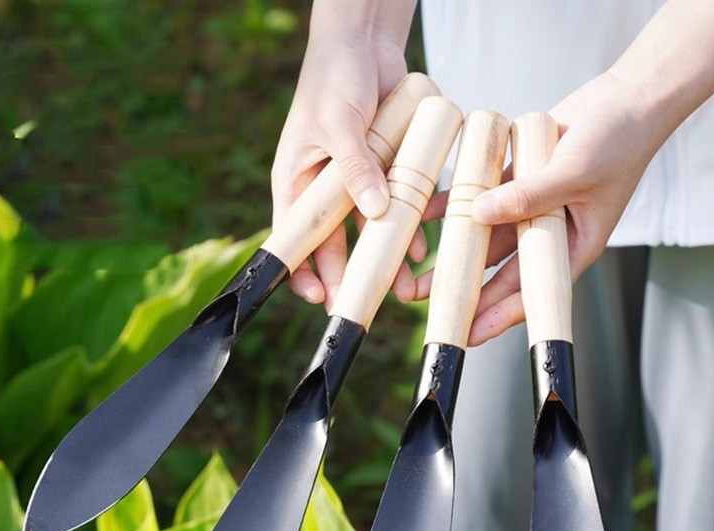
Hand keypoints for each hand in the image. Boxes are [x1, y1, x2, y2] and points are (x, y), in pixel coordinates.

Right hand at [271, 31, 426, 307]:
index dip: (303, 270)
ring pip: (368, 233)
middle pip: (334, 245)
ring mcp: (355, 183)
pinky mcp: (384, 172)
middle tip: (367, 305)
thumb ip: (356, 167)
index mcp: (297, 181)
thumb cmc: (334, 75)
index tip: (320, 296)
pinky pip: (394, 208)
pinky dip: (407, 227)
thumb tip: (376, 212)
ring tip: (404, 288)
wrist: (365, 42)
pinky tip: (420, 249)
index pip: (293, 237)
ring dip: (385, 259)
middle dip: (351, 276)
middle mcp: (324, 189)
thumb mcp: (339, 122)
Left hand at [419, 69, 658, 344]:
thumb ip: (529, 195)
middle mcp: (547, 235)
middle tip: (429, 308)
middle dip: (466, 293)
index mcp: (572, 248)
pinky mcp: (516, 182)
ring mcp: (529, 209)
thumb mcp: (574, 172)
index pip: (531, 293)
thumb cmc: (618, 141)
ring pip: (484, 240)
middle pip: (500, 274)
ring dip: (452, 254)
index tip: (468, 336)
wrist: (628, 98)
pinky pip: (479, 197)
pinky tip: (426, 216)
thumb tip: (478, 213)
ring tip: (417, 276)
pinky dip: (454, 203)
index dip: (499, 316)